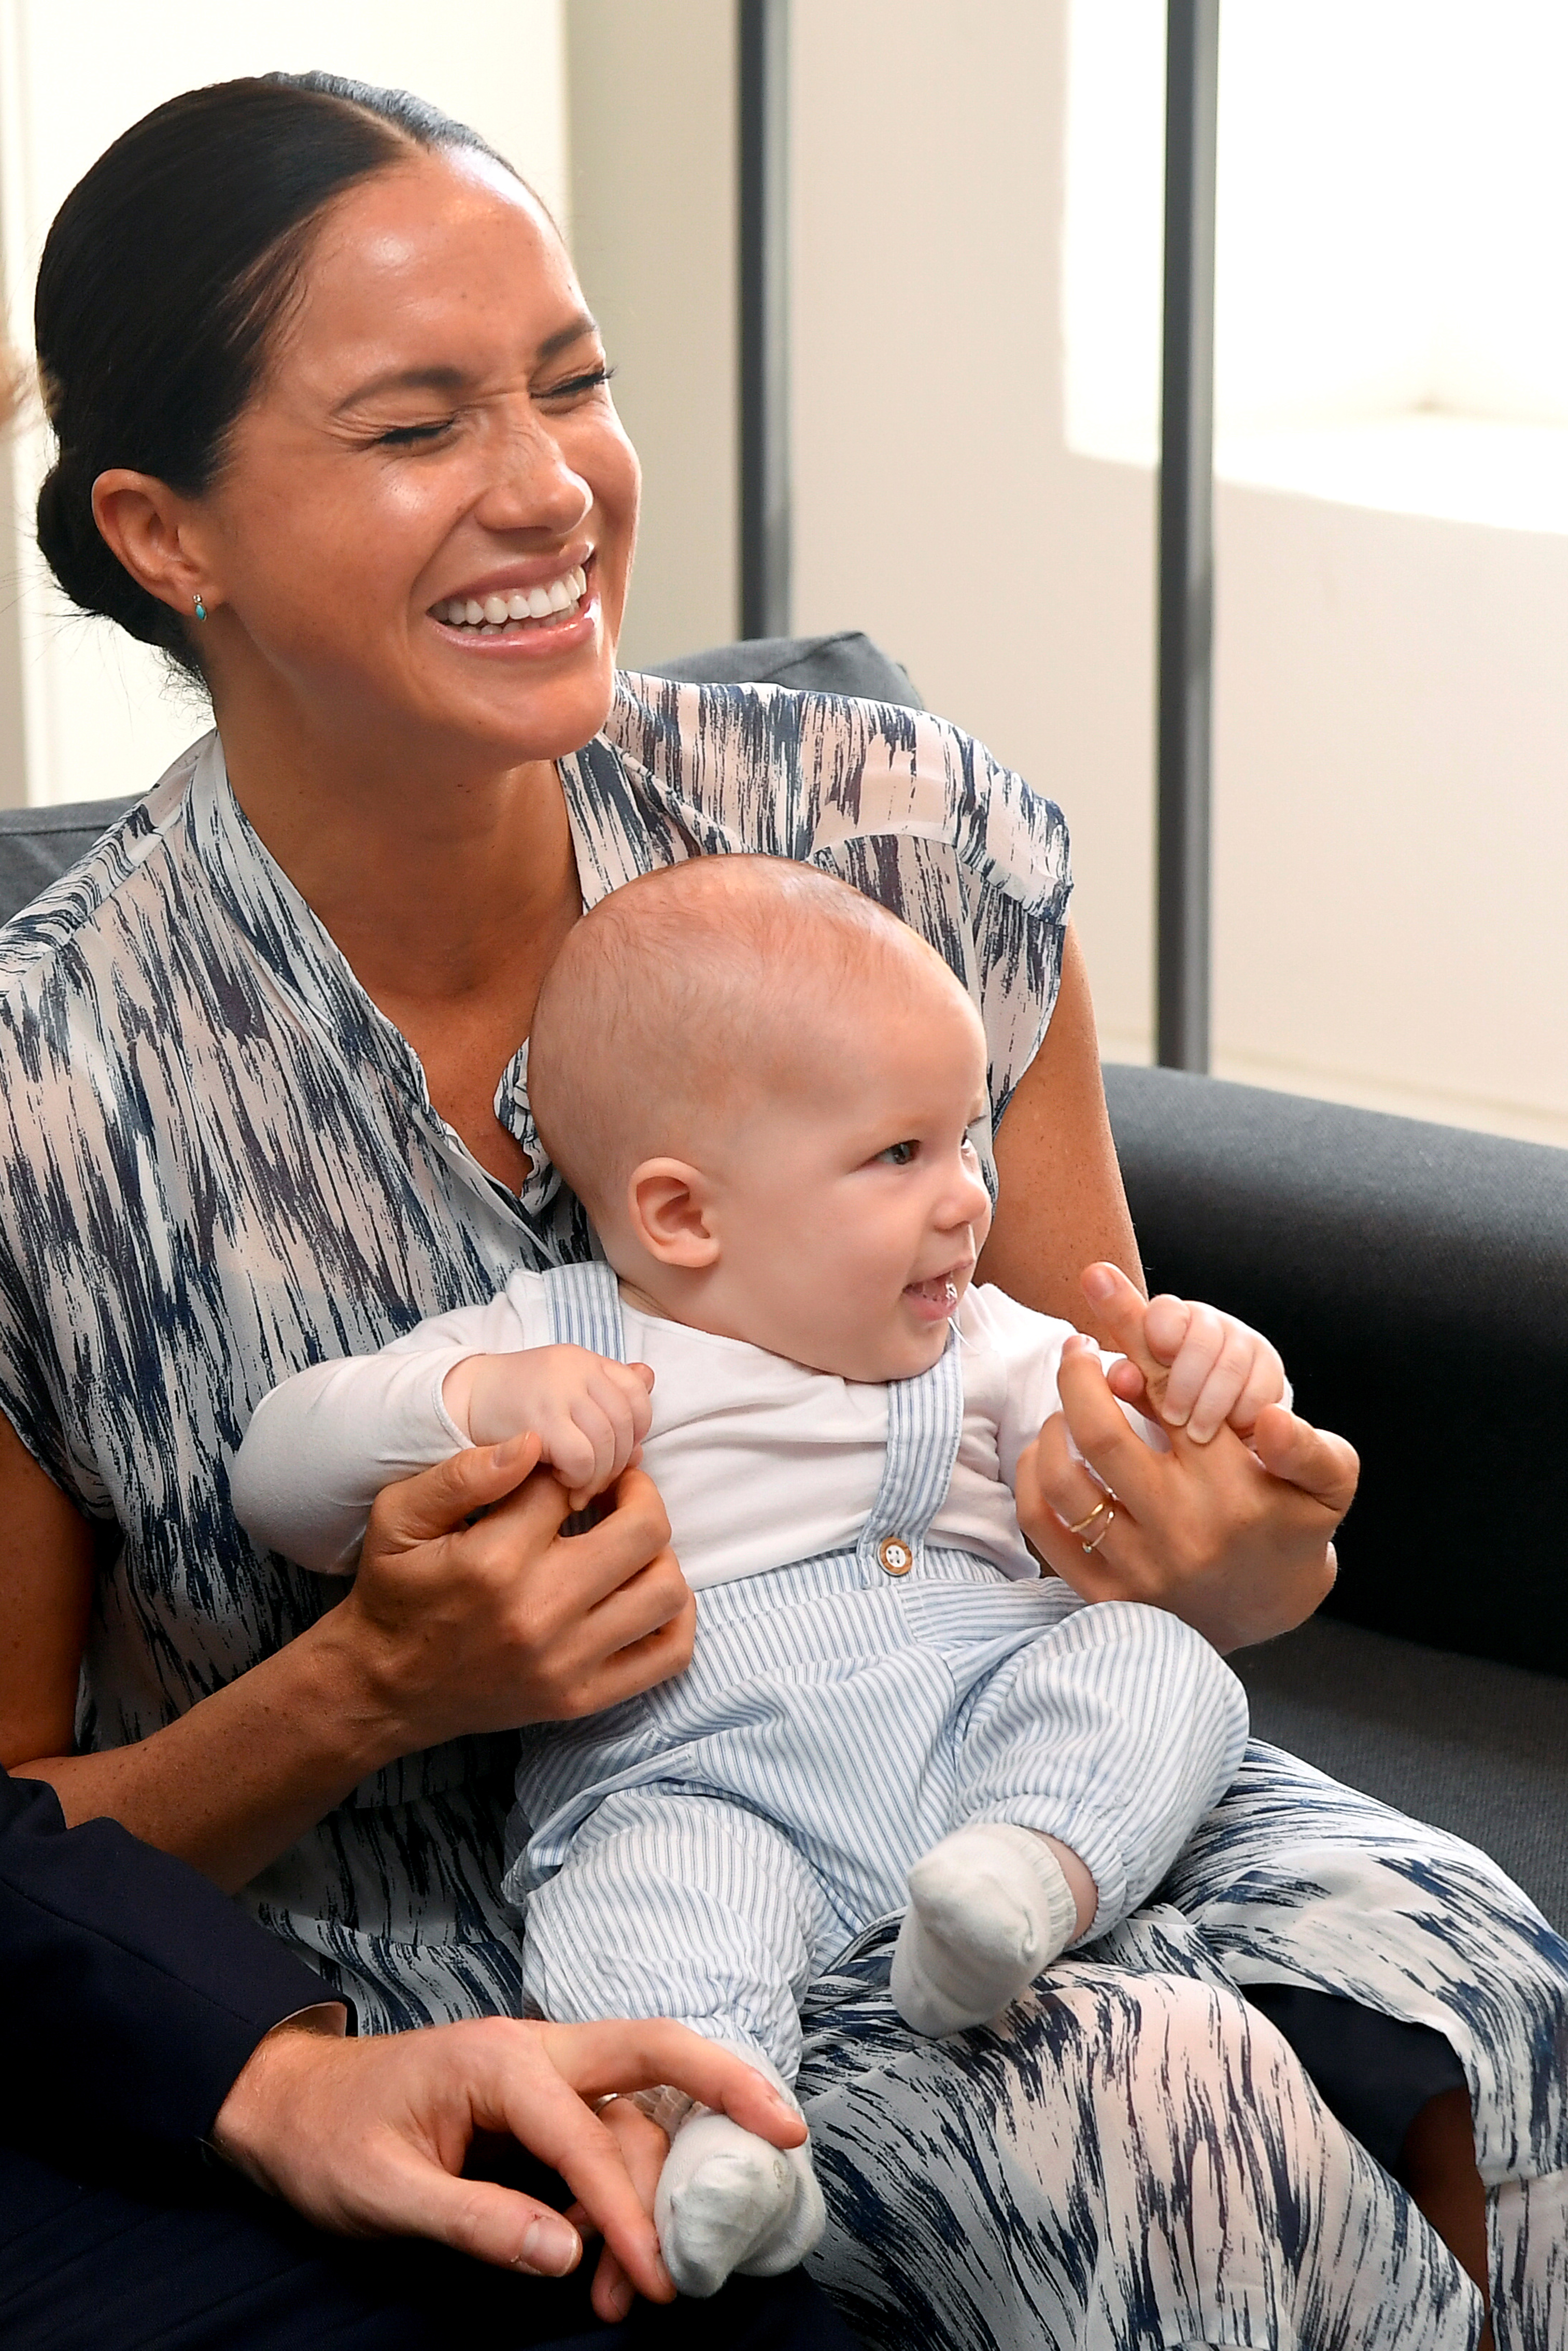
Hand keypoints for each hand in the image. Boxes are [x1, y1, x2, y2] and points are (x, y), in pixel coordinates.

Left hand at [210, 2013, 804, 2320]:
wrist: (284, 2105)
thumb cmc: (327, 2141)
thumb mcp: (382, 2194)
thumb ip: (475, 2221)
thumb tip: (567, 2252)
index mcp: (498, 2060)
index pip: (587, 2135)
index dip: (628, 2211)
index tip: (660, 2279)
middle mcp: (533, 2050)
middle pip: (653, 2051)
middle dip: (726, 2084)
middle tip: (790, 2135)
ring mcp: (540, 2072)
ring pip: (633, 2108)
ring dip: (656, 2185)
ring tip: (646, 2286)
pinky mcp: (537, 2104)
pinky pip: (607, 2131)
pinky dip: (627, 2188)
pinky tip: (617, 2254)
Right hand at [328, 1444, 696, 1748]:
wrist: (381, 1689)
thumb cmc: (394, 1594)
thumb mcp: (399, 1518)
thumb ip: (462, 1473)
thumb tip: (533, 1441)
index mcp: (495, 1559)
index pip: (571, 1483)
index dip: (574, 1464)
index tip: (567, 1468)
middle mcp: (540, 1611)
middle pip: (644, 1530)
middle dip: (638, 1493)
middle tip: (616, 1488)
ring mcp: (567, 1661)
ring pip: (665, 1589)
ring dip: (659, 1553)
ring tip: (628, 1540)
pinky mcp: (581, 1698)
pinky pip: (667, 1655)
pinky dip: (675, 1618)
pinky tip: (646, 1590)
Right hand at [444, 1348, 655, 1509]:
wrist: (458, 1401)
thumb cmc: (516, 1404)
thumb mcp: (565, 1387)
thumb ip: (605, 1389)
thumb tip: (650, 1382)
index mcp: (585, 1359)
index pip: (636, 1391)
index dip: (637, 1428)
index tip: (618, 1452)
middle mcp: (576, 1369)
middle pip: (624, 1422)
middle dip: (618, 1461)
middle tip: (599, 1483)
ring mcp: (557, 1392)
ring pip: (607, 1443)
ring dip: (600, 1476)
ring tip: (581, 1490)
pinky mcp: (538, 1421)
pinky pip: (582, 1457)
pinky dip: (580, 1478)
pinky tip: (564, 1484)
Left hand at [1015, 1284, 1357, 1652]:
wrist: (1269, 1613)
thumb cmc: (1294, 1527)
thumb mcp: (1329, 1483)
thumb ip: (1308, 1446)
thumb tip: (1268, 1417)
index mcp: (1232, 1489)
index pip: (1171, 1396)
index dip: (1133, 1341)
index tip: (1104, 1300)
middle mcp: (1180, 1528)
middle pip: (1099, 1435)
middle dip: (1077, 1376)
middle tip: (1077, 1349)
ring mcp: (1138, 1566)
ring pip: (1063, 1480)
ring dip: (1053, 1425)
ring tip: (1067, 1404)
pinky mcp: (1105, 1595)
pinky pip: (1044, 1526)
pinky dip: (1035, 1476)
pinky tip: (1052, 1451)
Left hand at [1083, 1264, 1285, 1442]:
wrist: (1219, 1424)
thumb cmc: (1169, 1400)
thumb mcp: (1144, 1391)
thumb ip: (1130, 1382)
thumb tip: (1122, 1378)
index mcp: (1169, 1319)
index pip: (1165, 1310)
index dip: (1161, 1331)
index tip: (1158, 1357)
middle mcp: (1209, 1323)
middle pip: (1201, 1340)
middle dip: (1185, 1382)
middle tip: (1172, 1418)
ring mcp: (1244, 1341)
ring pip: (1231, 1365)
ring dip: (1212, 1404)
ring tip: (1197, 1433)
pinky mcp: (1270, 1366)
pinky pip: (1260, 1388)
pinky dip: (1244, 1412)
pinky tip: (1232, 1430)